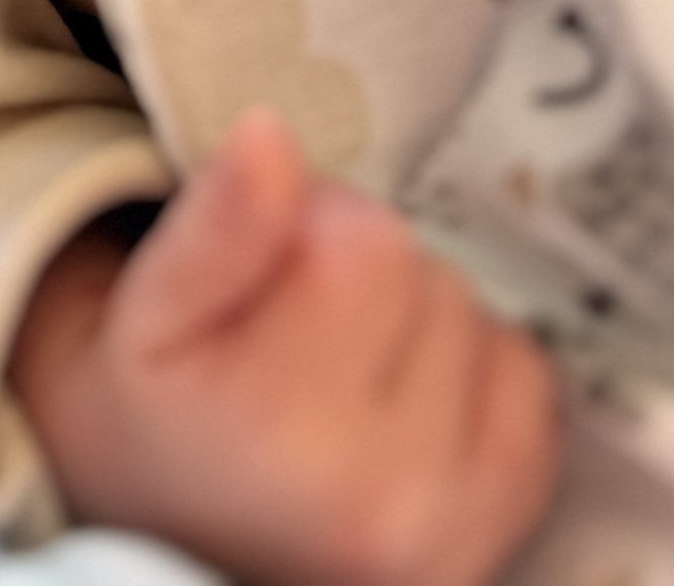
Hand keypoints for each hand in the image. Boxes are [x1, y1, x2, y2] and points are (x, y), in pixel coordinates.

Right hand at [9, 108, 560, 585]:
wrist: (172, 535)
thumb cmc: (151, 416)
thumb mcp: (147, 312)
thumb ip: (214, 223)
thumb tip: (270, 134)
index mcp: (281, 434)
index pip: (368, 238)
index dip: (309, 222)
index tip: (260, 273)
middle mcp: (384, 503)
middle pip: (428, 277)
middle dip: (362, 272)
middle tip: (289, 326)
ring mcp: (455, 533)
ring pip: (480, 322)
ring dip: (416, 324)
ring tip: (335, 370)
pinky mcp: (498, 539)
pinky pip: (527, 384)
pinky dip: (471, 376)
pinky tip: (396, 404)